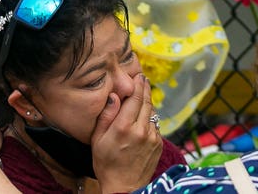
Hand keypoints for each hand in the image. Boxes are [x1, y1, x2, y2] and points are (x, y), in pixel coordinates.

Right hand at [92, 75, 162, 193]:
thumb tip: (115, 96)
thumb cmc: (106, 164)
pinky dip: (150, 119)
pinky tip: (144, 119)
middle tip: (143, 79)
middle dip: (145, 89)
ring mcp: (152, 137)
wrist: (124, 187)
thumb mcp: (97, 140)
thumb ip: (106, 116)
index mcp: (123, 127)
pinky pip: (155, 125)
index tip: (139, 76)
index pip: (135, 98)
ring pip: (152, 112)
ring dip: (148, 103)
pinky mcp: (159, 144)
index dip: (138, 85)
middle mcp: (141, 130)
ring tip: (143, 96)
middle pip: (146, 102)